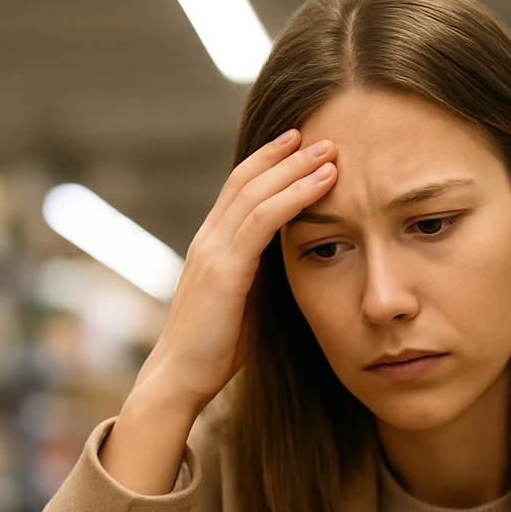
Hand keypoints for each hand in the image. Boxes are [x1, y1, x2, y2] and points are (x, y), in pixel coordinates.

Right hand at [134, 129, 338, 417]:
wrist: (181, 377)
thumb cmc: (215, 348)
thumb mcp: (243, 301)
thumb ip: (259, 275)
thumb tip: (288, 261)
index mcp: (211, 245)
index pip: (239, 189)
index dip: (268, 163)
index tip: (300, 146)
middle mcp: (208, 239)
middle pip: (247, 179)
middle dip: (285, 154)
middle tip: (321, 134)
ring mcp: (213, 250)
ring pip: (257, 192)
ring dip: (296, 167)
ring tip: (330, 150)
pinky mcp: (224, 268)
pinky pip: (263, 220)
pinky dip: (295, 195)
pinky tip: (322, 183)